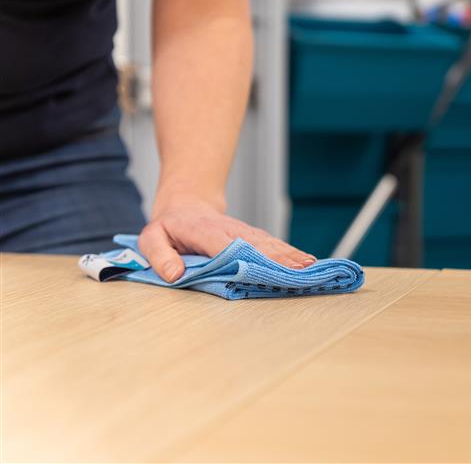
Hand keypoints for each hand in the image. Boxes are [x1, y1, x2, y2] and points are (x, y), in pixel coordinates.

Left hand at [139, 194, 315, 282]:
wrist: (187, 203)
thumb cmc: (169, 226)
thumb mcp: (151, 238)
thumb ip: (160, 256)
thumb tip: (175, 274)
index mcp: (206, 231)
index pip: (230, 247)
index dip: (251, 259)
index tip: (268, 270)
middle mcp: (231, 231)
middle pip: (259, 247)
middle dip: (281, 261)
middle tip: (302, 275)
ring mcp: (245, 233)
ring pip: (271, 245)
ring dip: (292, 257)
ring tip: (311, 270)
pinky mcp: (253, 237)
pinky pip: (274, 246)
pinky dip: (292, 254)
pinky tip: (308, 263)